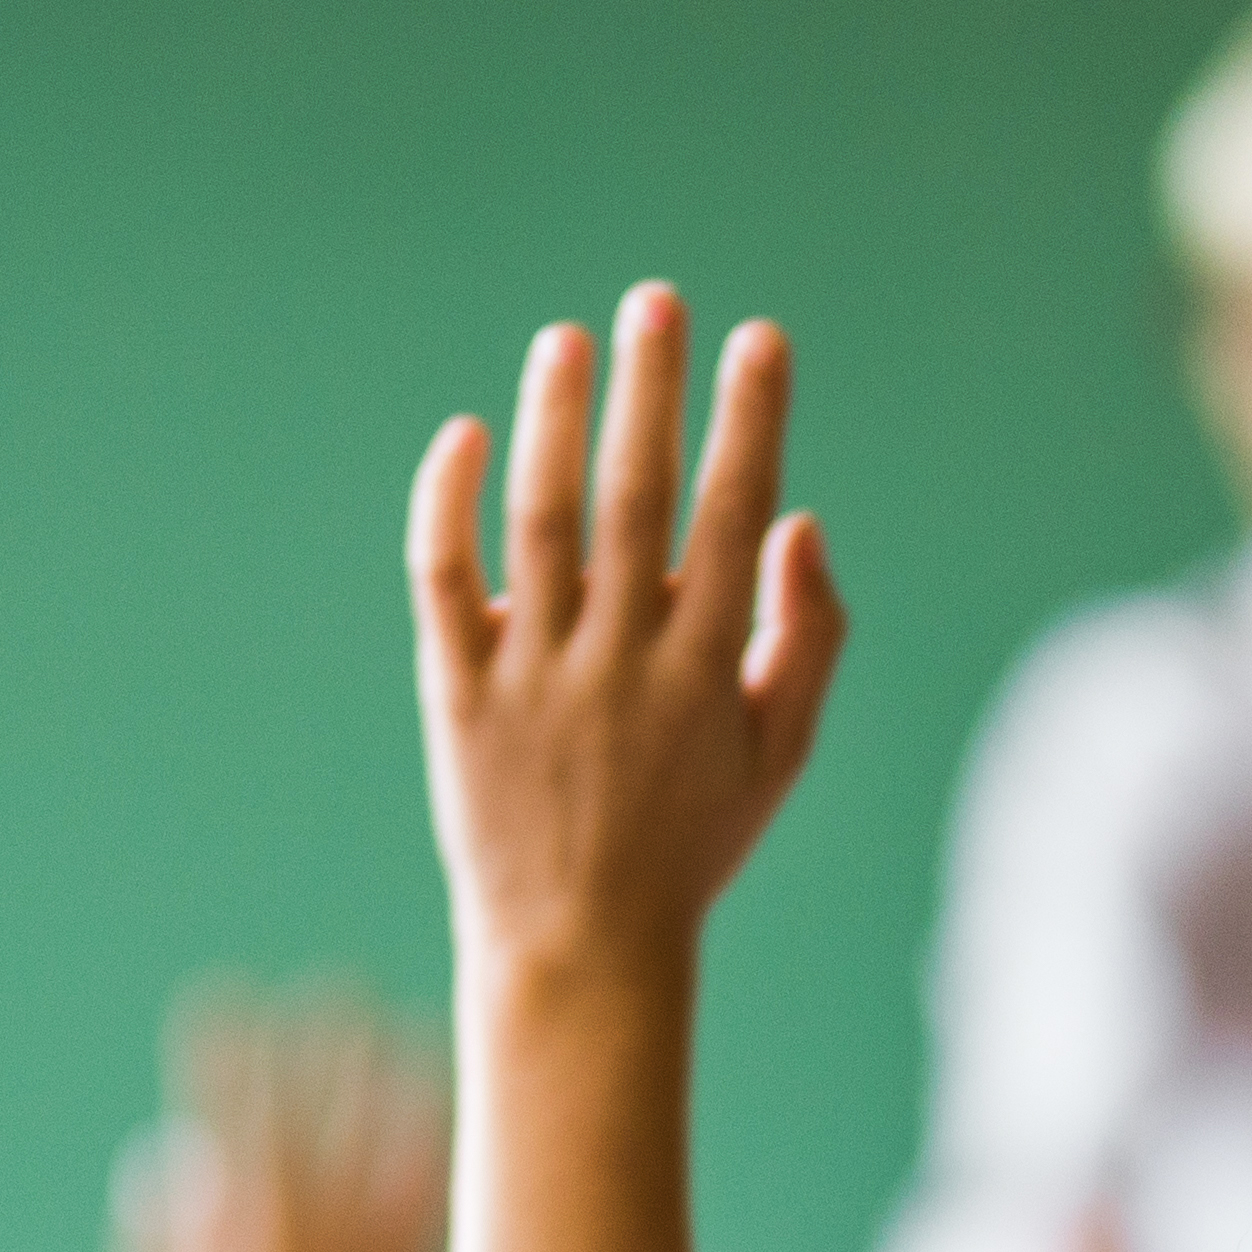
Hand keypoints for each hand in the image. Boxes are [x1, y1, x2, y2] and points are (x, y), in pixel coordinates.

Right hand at [120, 980, 446, 1251]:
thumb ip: (154, 1239)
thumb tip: (168, 1158)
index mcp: (232, 1235)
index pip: (226, 1115)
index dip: (223, 1051)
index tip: (222, 994)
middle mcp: (302, 1236)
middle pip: (312, 1116)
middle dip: (318, 1046)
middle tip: (332, 987)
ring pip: (383, 1148)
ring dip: (391, 1082)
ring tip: (411, 1027)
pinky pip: (431, 1205)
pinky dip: (438, 1153)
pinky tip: (452, 1114)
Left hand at [407, 286, 844, 990]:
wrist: (581, 949)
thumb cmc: (692, 843)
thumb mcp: (779, 754)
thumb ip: (807, 638)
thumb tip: (797, 519)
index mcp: (708, 671)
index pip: (735, 517)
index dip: (751, 421)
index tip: (759, 340)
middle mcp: (621, 662)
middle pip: (636, 499)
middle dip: (651, 391)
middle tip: (656, 302)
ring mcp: (535, 676)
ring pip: (540, 522)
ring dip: (554, 421)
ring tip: (566, 340)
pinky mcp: (460, 695)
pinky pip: (444, 580)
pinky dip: (448, 503)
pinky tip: (463, 433)